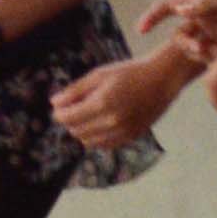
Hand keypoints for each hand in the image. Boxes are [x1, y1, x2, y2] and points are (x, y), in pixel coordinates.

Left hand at [52, 40, 196, 153]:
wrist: (162, 79)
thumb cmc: (129, 72)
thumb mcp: (99, 75)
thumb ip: (75, 90)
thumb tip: (54, 103)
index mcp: (101, 103)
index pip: (68, 118)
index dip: (59, 113)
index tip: (59, 106)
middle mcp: (112, 122)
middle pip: (76, 131)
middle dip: (69, 121)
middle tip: (72, 108)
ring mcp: (123, 132)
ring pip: (89, 142)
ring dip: (82, 131)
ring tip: (86, 115)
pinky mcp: (132, 137)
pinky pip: (105, 145)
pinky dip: (96, 138)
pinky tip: (99, 123)